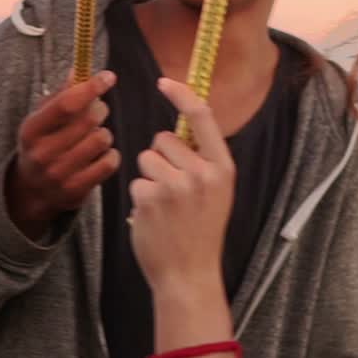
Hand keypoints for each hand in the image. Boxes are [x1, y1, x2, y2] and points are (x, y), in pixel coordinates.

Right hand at [7, 70, 120, 238]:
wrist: (31, 190)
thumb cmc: (41, 144)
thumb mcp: (42, 119)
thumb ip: (61, 94)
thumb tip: (79, 69)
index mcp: (31, 130)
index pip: (66, 104)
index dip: (91, 87)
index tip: (108, 77)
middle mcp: (42, 153)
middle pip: (88, 120)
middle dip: (99, 110)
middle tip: (97, 111)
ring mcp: (59, 174)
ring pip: (101, 140)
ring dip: (104, 133)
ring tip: (95, 135)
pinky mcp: (76, 190)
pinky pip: (109, 163)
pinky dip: (110, 155)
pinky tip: (99, 154)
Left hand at [128, 78, 235, 294]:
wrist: (189, 275)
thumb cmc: (200, 231)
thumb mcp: (216, 192)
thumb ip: (202, 161)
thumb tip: (179, 128)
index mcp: (223, 168)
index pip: (202, 117)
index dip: (182, 95)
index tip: (164, 82)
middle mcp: (202, 173)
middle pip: (164, 138)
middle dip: (161, 157)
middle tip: (175, 192)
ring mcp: (175, 185)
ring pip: (146, 158)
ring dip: (149, 177)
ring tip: (165, 206)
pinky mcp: (150, 198)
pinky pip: (135, 181)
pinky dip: (140, 198)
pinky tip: (154, 218)